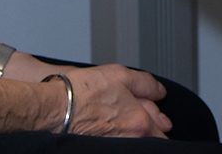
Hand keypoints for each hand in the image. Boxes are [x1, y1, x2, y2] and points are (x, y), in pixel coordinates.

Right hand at [57, 64, 171, 138]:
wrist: (57, 108)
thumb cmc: (86, 91)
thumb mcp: (122, 75)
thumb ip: (147, 84)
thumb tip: (160, 92)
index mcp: (139, 122)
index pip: (162, 134)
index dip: (163, 124)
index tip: (163, 120)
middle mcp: (129, 139)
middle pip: (149, 140)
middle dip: (152, 130)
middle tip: (150, 119)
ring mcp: (114, 146)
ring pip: (134, 140)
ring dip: (135, 131)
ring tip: (125, 118)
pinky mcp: (100, 146)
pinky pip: (119, 142)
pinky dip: (121, 135)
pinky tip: (113, 124)